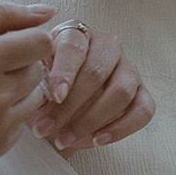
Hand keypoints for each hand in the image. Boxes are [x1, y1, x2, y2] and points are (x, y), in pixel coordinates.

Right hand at [0, 7, 58, 174]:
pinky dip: (5, 114)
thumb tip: (48, 12)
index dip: (27, 38)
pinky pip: (19, 123)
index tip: (8, 42)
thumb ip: (2, 16)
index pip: (41, 43)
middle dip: (18, 63)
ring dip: (16, 88)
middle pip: (37, 70)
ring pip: (34, 97)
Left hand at [30, 17, 154, 152]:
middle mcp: (107, 46)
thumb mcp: (32, 78)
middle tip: (47, 128)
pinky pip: (143, 110)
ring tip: (66, 139)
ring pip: (121, 92)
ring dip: (92, 120)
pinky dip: (121, 128)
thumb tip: (41, 99)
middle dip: (71, 105)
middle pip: (97, 72)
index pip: (74, 47)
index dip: (65, 72)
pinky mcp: (141, 93)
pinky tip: (98, 141)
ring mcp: (128, 69)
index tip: (55, 96)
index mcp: (76, 33)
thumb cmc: (42, 86)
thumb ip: (36, 82)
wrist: (56, 104)